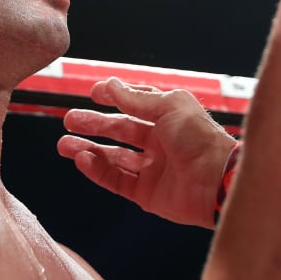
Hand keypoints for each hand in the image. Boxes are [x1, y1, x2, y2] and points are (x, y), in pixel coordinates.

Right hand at [57, 77, 237, 227]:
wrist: (217, 181)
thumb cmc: (200, 138)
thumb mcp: (169, 106)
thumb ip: (137, 98)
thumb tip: (112, 85)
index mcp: (170, 118)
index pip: (138, 104)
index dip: (116, 97)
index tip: (94, 93)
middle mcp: (162, 142)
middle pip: (121, 131)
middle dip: (94, 124)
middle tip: (69, 120)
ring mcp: (154, 169)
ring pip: (114, 157)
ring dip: (89, 149)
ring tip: (64, 144)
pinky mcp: (148, 194)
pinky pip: (118, 180)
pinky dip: (98, 170)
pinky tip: (82, 159)